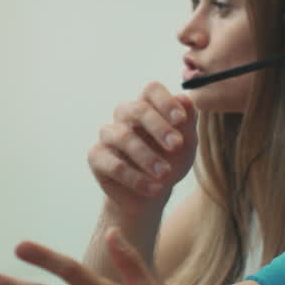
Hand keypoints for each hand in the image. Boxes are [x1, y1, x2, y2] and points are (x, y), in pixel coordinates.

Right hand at [88, 83, 197, 216]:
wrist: (153, 194)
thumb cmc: (170, 161)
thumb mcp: (186, 144)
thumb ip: (188, 122)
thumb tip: (185, 98)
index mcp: (148, 106)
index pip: (152, 90)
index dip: (166, 101)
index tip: (181, 121)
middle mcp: (125, 116)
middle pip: (137, 109)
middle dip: (159, 127)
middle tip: (176, 146)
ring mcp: (108, 135)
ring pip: (124, 137)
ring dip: (148, 156)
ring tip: (165, 174)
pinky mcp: (96, 157)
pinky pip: (114, 164)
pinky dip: (136, 178)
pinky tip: (154, 188)